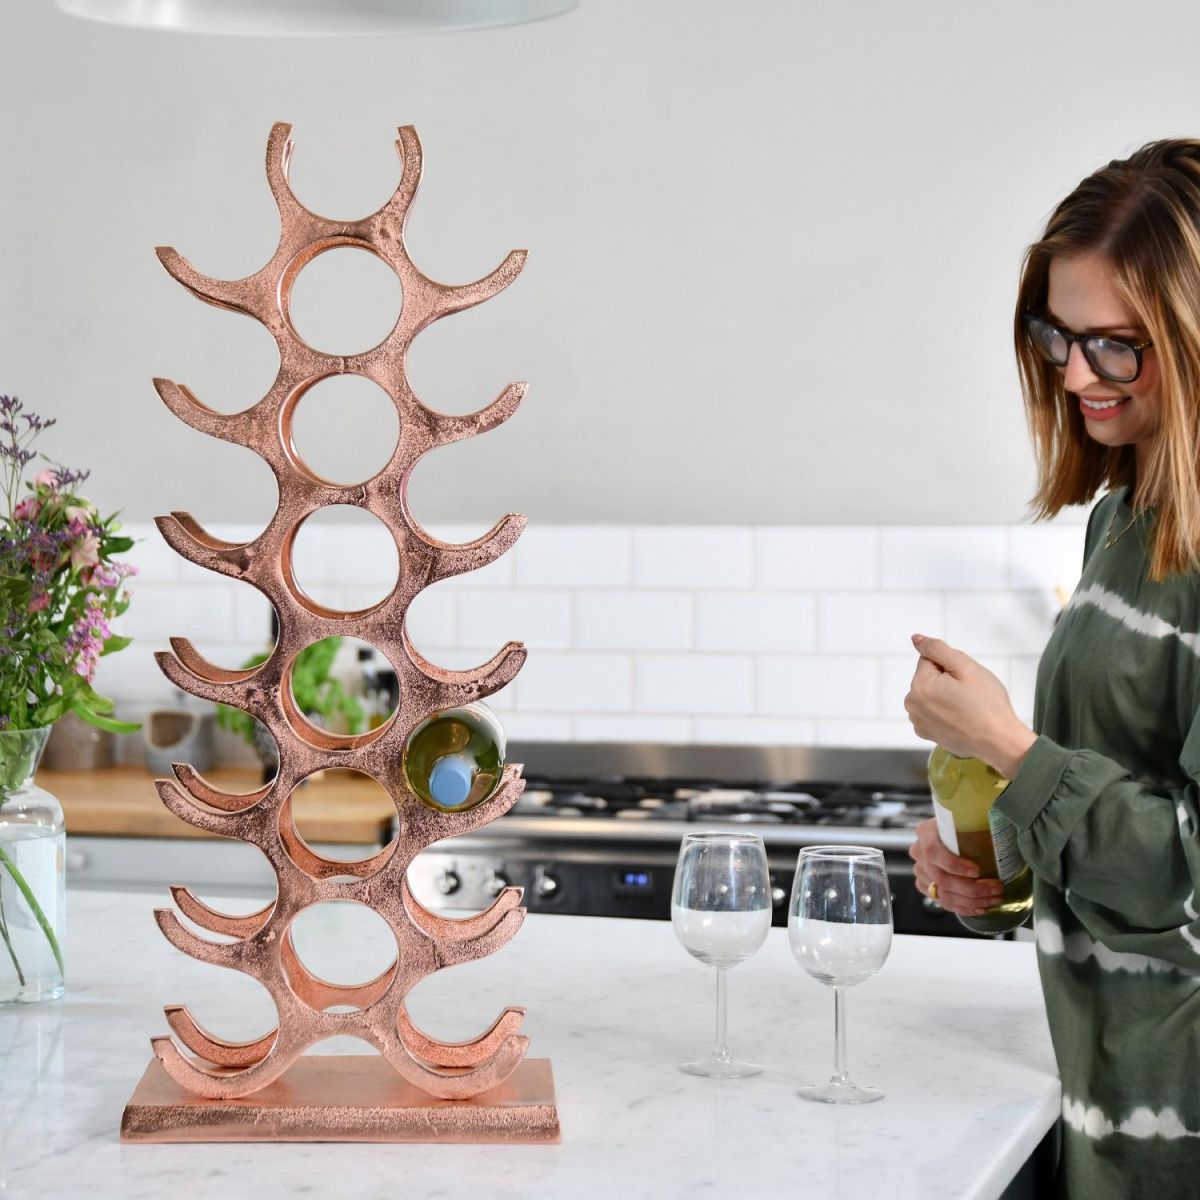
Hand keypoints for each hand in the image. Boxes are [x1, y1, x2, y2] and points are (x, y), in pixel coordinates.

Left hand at [904, 634, 1035, 777]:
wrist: (999, 742)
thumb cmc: (986, 703)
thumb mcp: (965, 667)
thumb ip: (937, 649)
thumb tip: (916, 638)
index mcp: (919, 685)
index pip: (930, 659)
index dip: (951, 666)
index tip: (965, 680)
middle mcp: (912, 704)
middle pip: (929, 677)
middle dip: (947, 680)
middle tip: (969, 694)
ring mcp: (918, 721)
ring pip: (932, 694)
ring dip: (946, 696)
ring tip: (966, 708)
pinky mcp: (926, 733)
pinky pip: (933, 711)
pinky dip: (945, 712)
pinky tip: (961, 719)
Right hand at [908, 817, 1004, 916]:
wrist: (952, 832)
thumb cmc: (964, 824)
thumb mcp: (967, 819)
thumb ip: (977, 823)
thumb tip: (1003, 825)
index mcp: (926, 833)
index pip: (934, 852)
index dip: (954, 865)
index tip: (977, 871)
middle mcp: (919, 853)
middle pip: (942, 878)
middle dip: (972, 888)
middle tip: (996, 888)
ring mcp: (921, 872)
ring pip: (944, 894)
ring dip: (972, 901)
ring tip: (995, 898)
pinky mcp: (926, 887)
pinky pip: (944, 903)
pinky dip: (965, 908)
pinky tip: (982, 907)